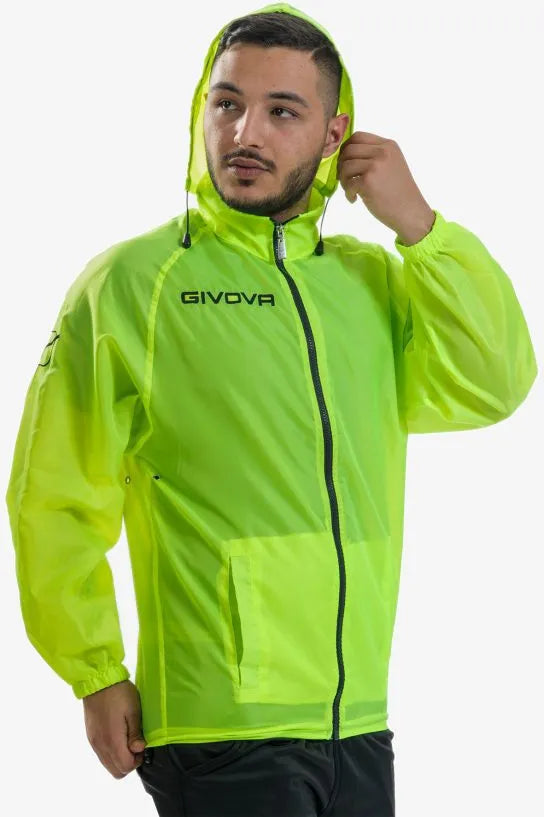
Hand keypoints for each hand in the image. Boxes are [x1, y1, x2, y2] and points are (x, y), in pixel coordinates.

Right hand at [83, 679, 145, 778]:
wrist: (98, 681)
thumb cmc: (118, 693)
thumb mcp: (133, 711)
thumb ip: (135, 733)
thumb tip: (139, 750)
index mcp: (112, 740)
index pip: (125, 767)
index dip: (137, 760)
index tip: (142, 746)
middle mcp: (100, 745)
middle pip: (116, 771)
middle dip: (129, 763)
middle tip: (136, 745)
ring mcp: (94, 742)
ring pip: (108, 764)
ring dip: (120, 758)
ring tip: (128, 739)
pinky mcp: (91, 737)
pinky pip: (102, 755)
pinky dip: (111, 753)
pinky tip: (118, 736)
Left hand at [337, 130, 435, 244]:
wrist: (411, 212)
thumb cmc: (399, 193)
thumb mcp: (392, 164)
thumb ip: (374, 155)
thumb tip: (346, 155)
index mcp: (388, 145)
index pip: (358, 136)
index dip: (346, 148)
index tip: (345, 162)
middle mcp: (382, 151)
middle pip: (349, 149)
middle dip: (341, 164)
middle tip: (345, 179)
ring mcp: (375, 165)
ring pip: (345, 166)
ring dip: (344, 180)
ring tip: (351, 191)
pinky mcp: (368, 181)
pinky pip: (348, 183)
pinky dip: (348, 193)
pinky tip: (354, 199)